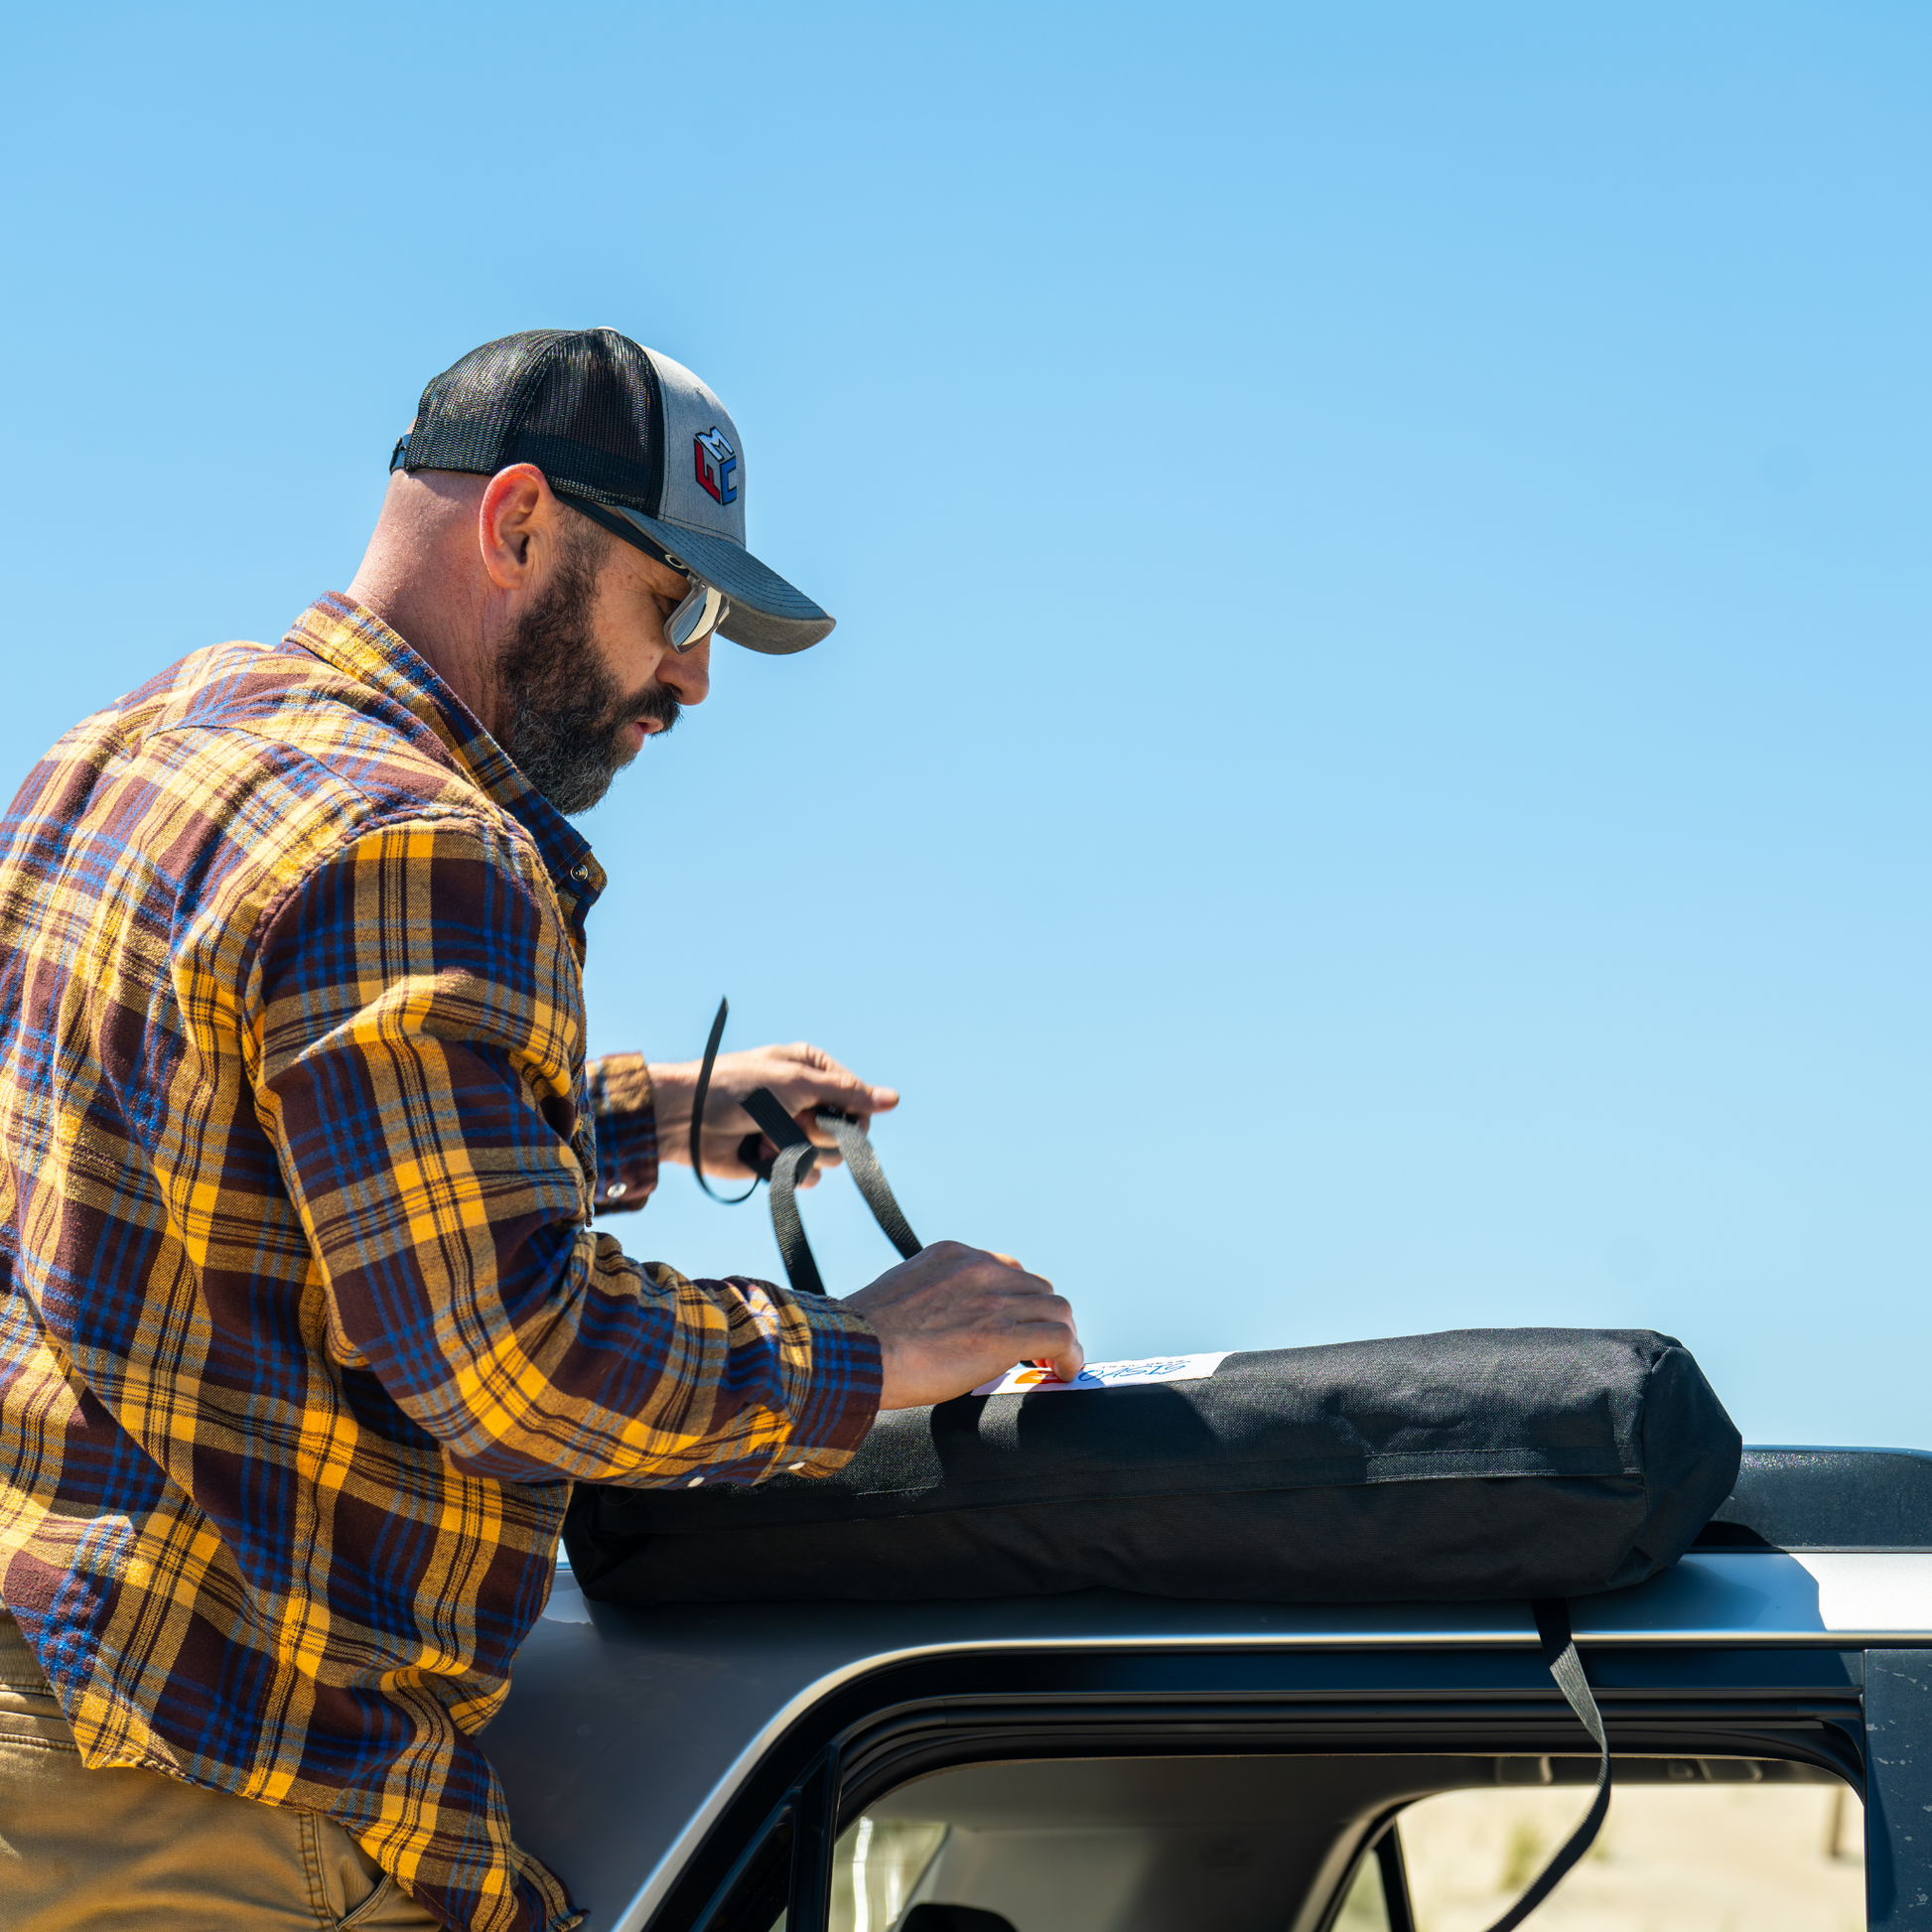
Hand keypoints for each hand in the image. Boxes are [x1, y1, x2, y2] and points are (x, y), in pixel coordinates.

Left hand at [649, 1041, 897, 1186]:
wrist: (687, 1119)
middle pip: (849, 1133)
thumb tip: (895, 1099)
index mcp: (815, 1071)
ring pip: (831, 1159)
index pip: (858, 1101)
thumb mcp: (796, 1082)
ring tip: (769, 1136)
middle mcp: (809, 1101)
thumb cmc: (737, 1087)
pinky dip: (788, 1170)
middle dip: (821, 1132)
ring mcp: (795, 1133)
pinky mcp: (780, 1162)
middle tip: (791, 1121)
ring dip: (801, 1151)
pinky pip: (809, 1177)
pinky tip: (761, 1154)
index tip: (823, 1111)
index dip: (848, 1113)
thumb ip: (847, 1093)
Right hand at [843, 1242, 1081, 1408]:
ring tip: (1058, 1363)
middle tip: (1041, 1349)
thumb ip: (933, 1296)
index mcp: (954, 1255)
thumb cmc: (863, 1336)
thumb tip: (941, 1325)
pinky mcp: (1003, 1336)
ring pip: (1057, 1310)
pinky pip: (1059, 1339)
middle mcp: (979, 1269)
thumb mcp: (901, 1292)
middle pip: (1038, 1289)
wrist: (854, 1352)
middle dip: (1041, 1317)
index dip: (1019, 1300)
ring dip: (1063, 1337)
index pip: (1007, 1270)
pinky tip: (1065, 1373)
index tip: (1017, 1323)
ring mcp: (994, 1301)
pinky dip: (1071, 1355)